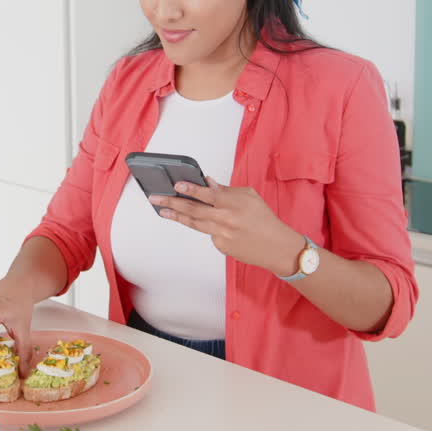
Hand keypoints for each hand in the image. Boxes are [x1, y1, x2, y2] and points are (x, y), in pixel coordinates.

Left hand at [149, 178, 301, 275]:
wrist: (276, 247)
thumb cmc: (264, 219)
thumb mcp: (249, 196)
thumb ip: (226, 190)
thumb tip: (207, 183)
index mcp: (232, 203)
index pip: (206, 194)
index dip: (189, 188)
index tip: (175, 184)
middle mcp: (225, 219)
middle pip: (193, 210)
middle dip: (171, 203)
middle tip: (155, 198)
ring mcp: (221, 235)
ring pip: (194, 224)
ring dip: (176, 216)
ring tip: (162, 211)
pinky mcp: (221, 247)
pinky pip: (208, 234)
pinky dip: (205, 227)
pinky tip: (208, 224)